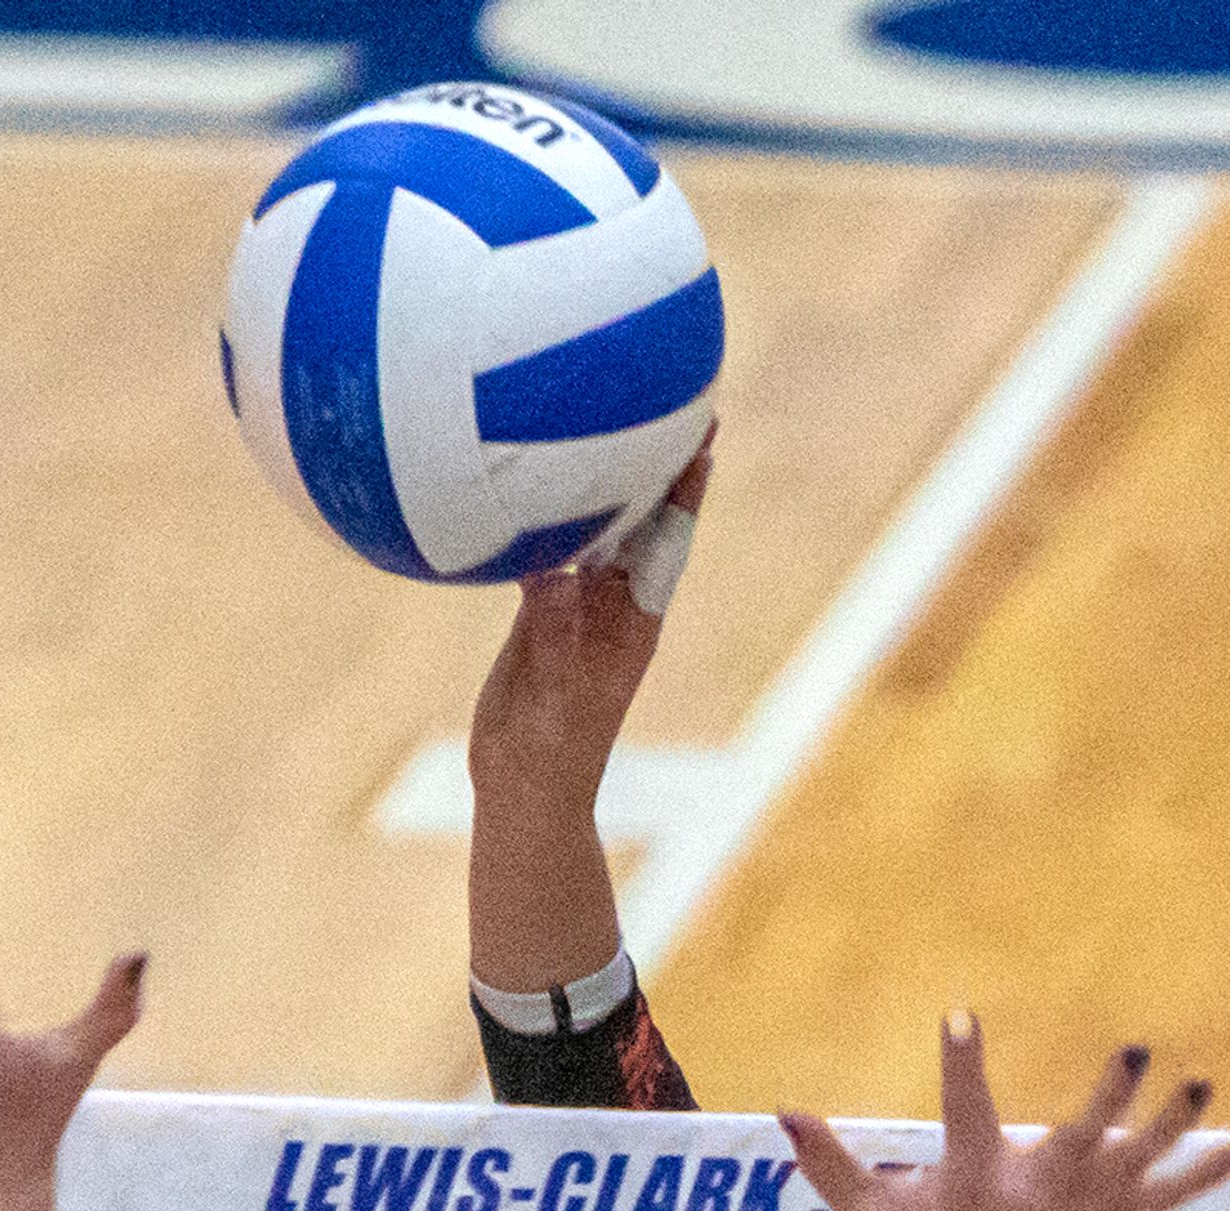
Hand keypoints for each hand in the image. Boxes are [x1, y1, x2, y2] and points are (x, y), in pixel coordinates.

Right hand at [467, 445, 708, 823]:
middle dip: (658, 462)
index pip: (667, 539)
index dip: (684, 487)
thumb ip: (551, 631)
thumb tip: (554, 572)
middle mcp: (615, 606)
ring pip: (600, 530)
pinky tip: (531, 482)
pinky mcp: (546, 615)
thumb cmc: (547, 754)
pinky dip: (549, 516)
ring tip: (615, 419)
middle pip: (643, 519)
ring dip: (609, 480)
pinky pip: (552, 552)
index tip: (703, 435)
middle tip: (676, 398)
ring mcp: (581, 609)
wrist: (526, 793)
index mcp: (633, 622)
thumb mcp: (551, 693)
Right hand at [782, 1020, 1229, 1210]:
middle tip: (1137, 1049)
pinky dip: (1200, 1177)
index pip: (964, 1114)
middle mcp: (1034, 1201)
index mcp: (973, 1186)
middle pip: (1079, 1142)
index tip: (960, 1015)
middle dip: (1109, 1098)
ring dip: (1170, 1127)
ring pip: (1133, 1167)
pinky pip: (1160, 1202)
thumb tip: (781, 1111)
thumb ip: (827, 1163)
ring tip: (1202, 1082)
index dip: (959, 1065)